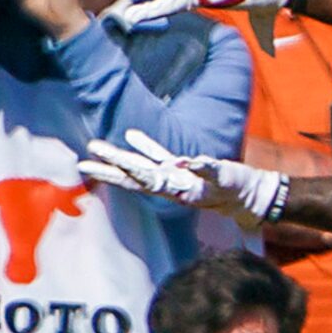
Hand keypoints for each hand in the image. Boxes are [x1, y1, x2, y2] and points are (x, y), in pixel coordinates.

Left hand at [80, 128, 290, 226]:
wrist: (250, 197)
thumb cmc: (238, 190)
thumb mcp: (225, 180)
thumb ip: (207, 170)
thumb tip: (190, 160)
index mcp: (176, 189)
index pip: (143, 178)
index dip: (122, 169)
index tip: (100, 164)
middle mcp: (169, 185)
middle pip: (133, 177)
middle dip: (108, 169)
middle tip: (82, 164)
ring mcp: (174, 177)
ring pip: (141, 167)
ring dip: (119, 158)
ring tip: (96, 147)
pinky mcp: (183, 170)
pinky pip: (160, 157)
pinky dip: (146, 146)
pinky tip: (131, 135)